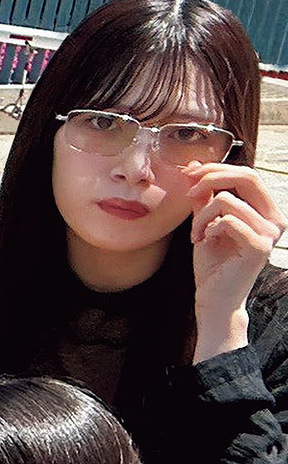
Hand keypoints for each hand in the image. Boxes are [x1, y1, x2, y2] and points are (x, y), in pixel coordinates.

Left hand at [185, 160, 282, 357]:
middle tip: (188, 194)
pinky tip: (203, 242)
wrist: (214, 297)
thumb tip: (195, 166)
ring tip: (196, 234)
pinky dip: (207, 227)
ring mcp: (270, 233)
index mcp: (267, 210)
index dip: (216, 168)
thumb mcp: (206, 221)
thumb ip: (205, 196)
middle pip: (247, 177)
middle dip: (210, 178)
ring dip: (201, 215)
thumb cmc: (213, 263)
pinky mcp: (260, 247)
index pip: (247, 174)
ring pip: (227, 200)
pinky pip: (227, 220)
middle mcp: (275, 219)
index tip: (189, 173)